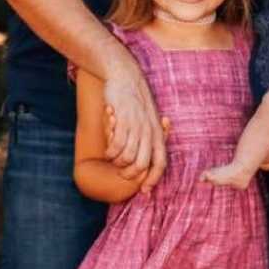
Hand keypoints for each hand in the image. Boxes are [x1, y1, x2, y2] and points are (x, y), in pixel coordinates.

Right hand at [102, 69, 166, 190]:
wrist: (125, 77)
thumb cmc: (135, 103)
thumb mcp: (148, 120)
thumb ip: (149, 138)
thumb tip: (145, 162)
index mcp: (158, 133)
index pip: (161, 163)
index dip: (154, 179)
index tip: (145, 191)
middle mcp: (149, 132)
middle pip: (142, 165)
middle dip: (130, 175)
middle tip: (121, 173)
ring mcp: (136, 126)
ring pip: (127, 158)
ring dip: (117, 162)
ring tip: (113, 157)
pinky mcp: (123, 121)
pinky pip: (116, 146)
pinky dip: (110, 152)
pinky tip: (108, 149)